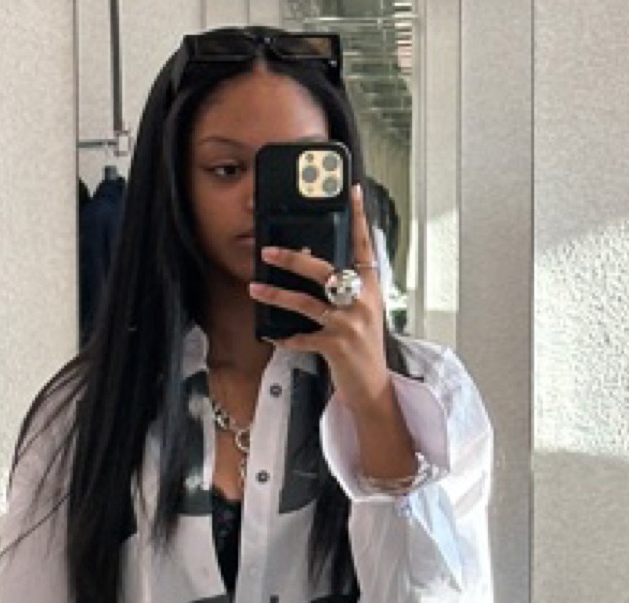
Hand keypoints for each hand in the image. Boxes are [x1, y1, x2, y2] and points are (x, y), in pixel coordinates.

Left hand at [248, 183, 388, 414]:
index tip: (352, 190)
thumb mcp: (362, 311)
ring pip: (307, 302)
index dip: (358, 217)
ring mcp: (350, 324)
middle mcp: (363, 301)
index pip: (364, 245)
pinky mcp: (337, 346)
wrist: (372, 386)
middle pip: (325, 270)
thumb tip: (315, 265)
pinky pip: (303, 338)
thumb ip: (347, 287)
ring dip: (277, 296)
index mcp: (371, 286)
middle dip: (293, 259)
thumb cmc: (363, 347)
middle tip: (268, 251)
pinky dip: (286, 337)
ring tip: (255, 288)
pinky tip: (272, 335)